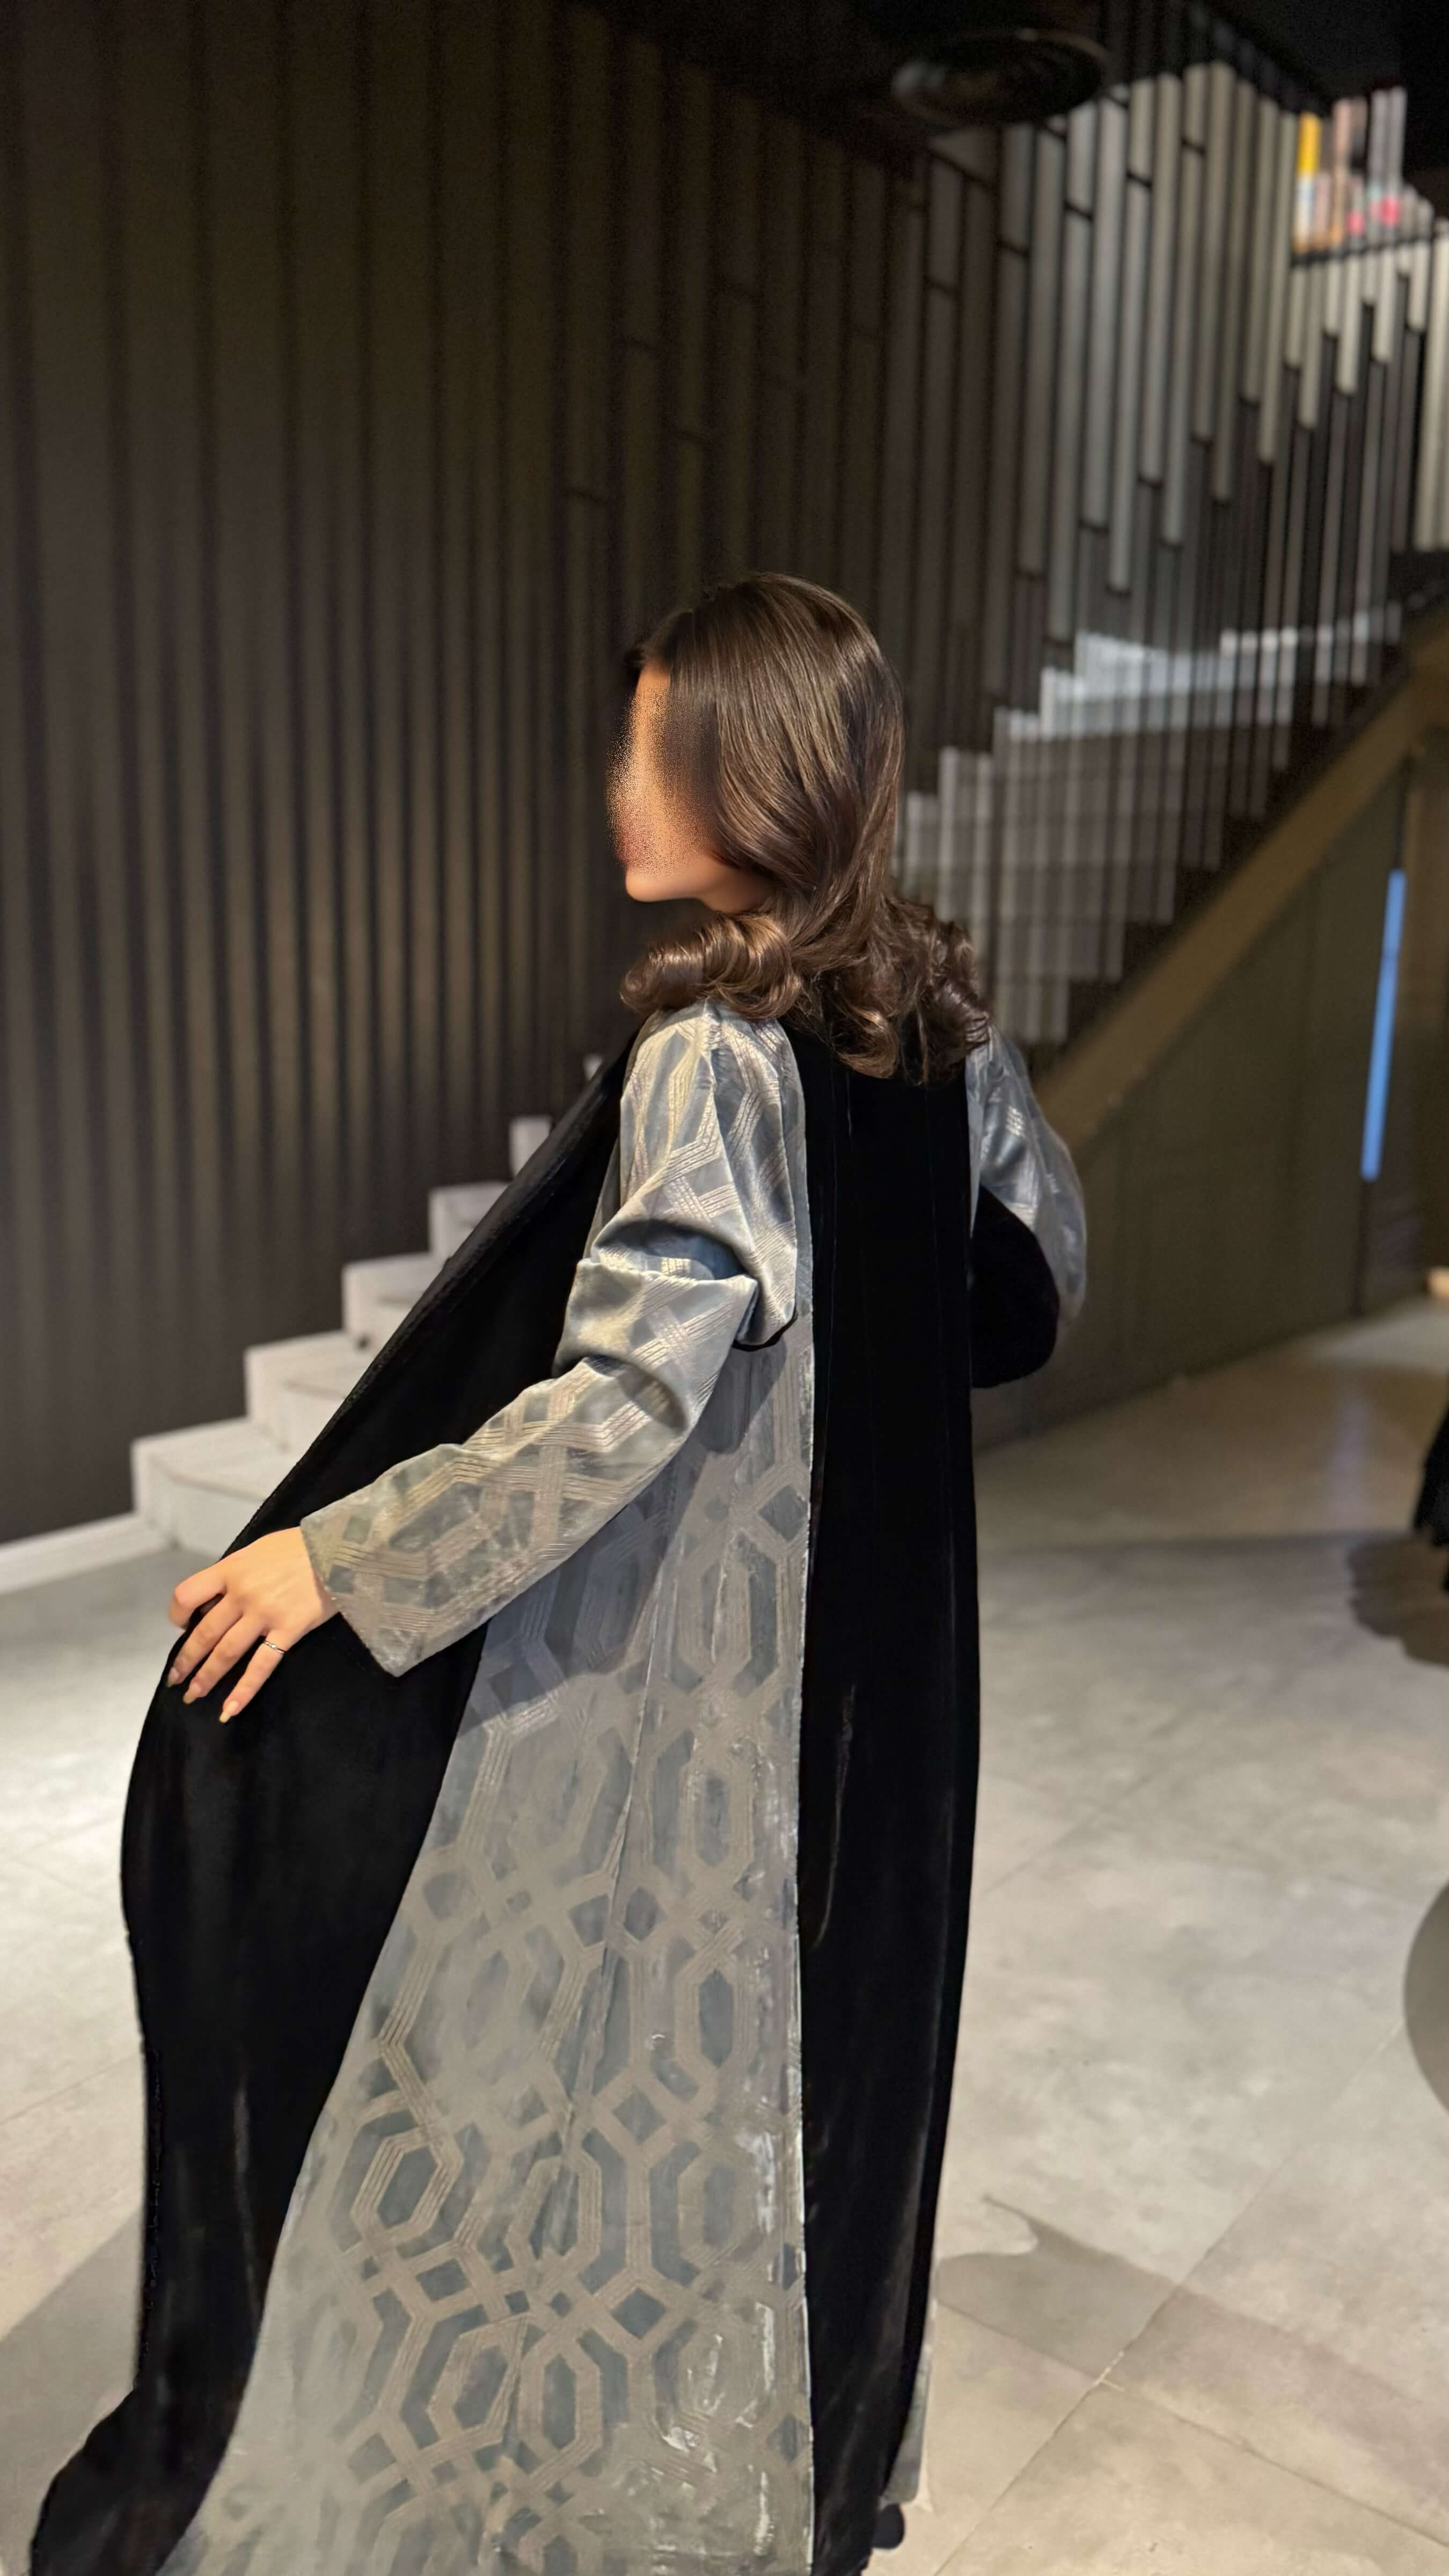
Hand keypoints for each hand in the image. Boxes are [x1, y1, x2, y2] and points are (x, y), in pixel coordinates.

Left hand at [166, 1529, 337, 1721]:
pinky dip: (244, 1690)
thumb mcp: (257, 1551)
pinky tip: (230, 1708)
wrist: (339, 1548)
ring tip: (194, 1696)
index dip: (177, 1615)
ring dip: (206, 1678)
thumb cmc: (297, 1547)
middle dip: (186, 1660)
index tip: (180, 1626)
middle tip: (175, 1680)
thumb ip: (235, 1573)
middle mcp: (241, 1594)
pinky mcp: (288, 1631)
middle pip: (204, 1632)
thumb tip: (217, 1599)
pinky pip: (261, 1665)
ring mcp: (264, 1614)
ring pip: (226, 1652)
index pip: (187, 1595)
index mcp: (230, 1570)